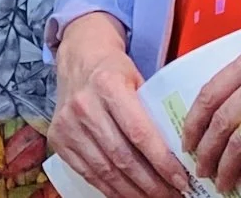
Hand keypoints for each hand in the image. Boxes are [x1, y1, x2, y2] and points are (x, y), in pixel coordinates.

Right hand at [48, 13, 188, 197]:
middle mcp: (84, 105)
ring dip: (133, 192)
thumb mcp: (136, 77)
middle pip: (122, 157)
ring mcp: (68, 125)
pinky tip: (129, 195)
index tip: (181, 180)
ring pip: (105, 171)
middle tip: (173, 195)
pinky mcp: (59, 140)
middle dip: (151, 184)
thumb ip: (150, 111)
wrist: (78, 57)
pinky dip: (111, 189)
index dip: (161, 161)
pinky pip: (88, 174)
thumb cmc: (113, 69)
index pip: (139, 132)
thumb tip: (177, 153)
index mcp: (108, 84)